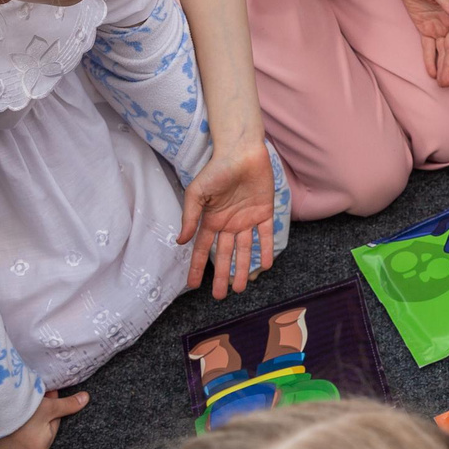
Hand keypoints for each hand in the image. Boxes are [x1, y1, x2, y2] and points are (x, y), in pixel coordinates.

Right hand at [0, 389, 88, 448]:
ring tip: (9, 415)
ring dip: (12, 432)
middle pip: (31, 435)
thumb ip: (68, 405)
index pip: (49, 426)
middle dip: (30, 423)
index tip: (41, 400)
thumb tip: (86, 398)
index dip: (46, 411)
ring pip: (12, 443)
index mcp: (41, 447)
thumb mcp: (49, 406)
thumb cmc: (23, 410)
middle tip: (24, 407)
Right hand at [177, 133, 276, 297]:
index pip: (203, 249)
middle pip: (225, 255)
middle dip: (222, 276)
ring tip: (242, 288)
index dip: (198, 267)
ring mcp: (247, 219)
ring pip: (245, 250)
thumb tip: (181, 242)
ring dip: (244, 268)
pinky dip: (267, 249)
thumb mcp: (197, 193)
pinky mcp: (265, 212)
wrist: (241, 151)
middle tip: (220, 297)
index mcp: (211, 220)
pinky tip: (267, 265)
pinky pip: (266, 235)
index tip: (193, 286)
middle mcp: (228, 223)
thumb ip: (190, 217)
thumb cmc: (216, 169)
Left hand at [400, 0, 448, 86]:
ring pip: (442, 52)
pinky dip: (430, 60)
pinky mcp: (426, 29)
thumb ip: (446, 0)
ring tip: (442, 84)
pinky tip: (432, 73)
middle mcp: (448, 24)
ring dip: (442, 67)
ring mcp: (437, 28)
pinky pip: (429, 48)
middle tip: (447, 84)